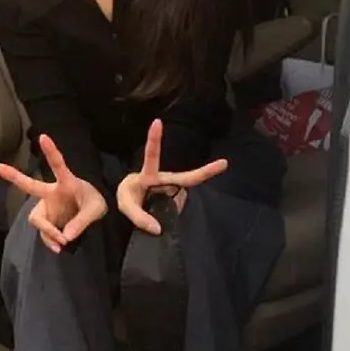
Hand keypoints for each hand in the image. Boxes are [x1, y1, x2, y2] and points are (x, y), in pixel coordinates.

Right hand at [0, 134, 106, 253]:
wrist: (94, 214)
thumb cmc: (95, 202)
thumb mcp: (96, 209)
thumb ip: (82, 221)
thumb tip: (65, 237)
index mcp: (66, 183)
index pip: (58, 165)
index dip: (51, 152)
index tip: (43, 136)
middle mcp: (51, 193)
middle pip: (28, 185)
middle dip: (12, 175)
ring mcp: (47, 206)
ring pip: (36, 219)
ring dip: (47, 232)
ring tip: (62, 242)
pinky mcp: (47, 220)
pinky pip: (43, 233)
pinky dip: (50, 241)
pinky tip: (59, 248)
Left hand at [116, 119, 227, 234]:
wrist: (132, 203)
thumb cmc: (128, 197)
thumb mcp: (125, 206)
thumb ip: (138, 217)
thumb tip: (158, 229)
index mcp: (149, 176)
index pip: (152, 155)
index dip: (154, 138)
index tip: (157, 121)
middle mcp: (164, 180)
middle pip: (186, 178)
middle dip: (205, 171)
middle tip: (224, 163)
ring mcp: (172, 190)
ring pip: (180, 198)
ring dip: (170, 208)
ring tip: (155, 212)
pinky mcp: (176, 200)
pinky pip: (177, 208)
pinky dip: (172, 215)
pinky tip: (163, 219)